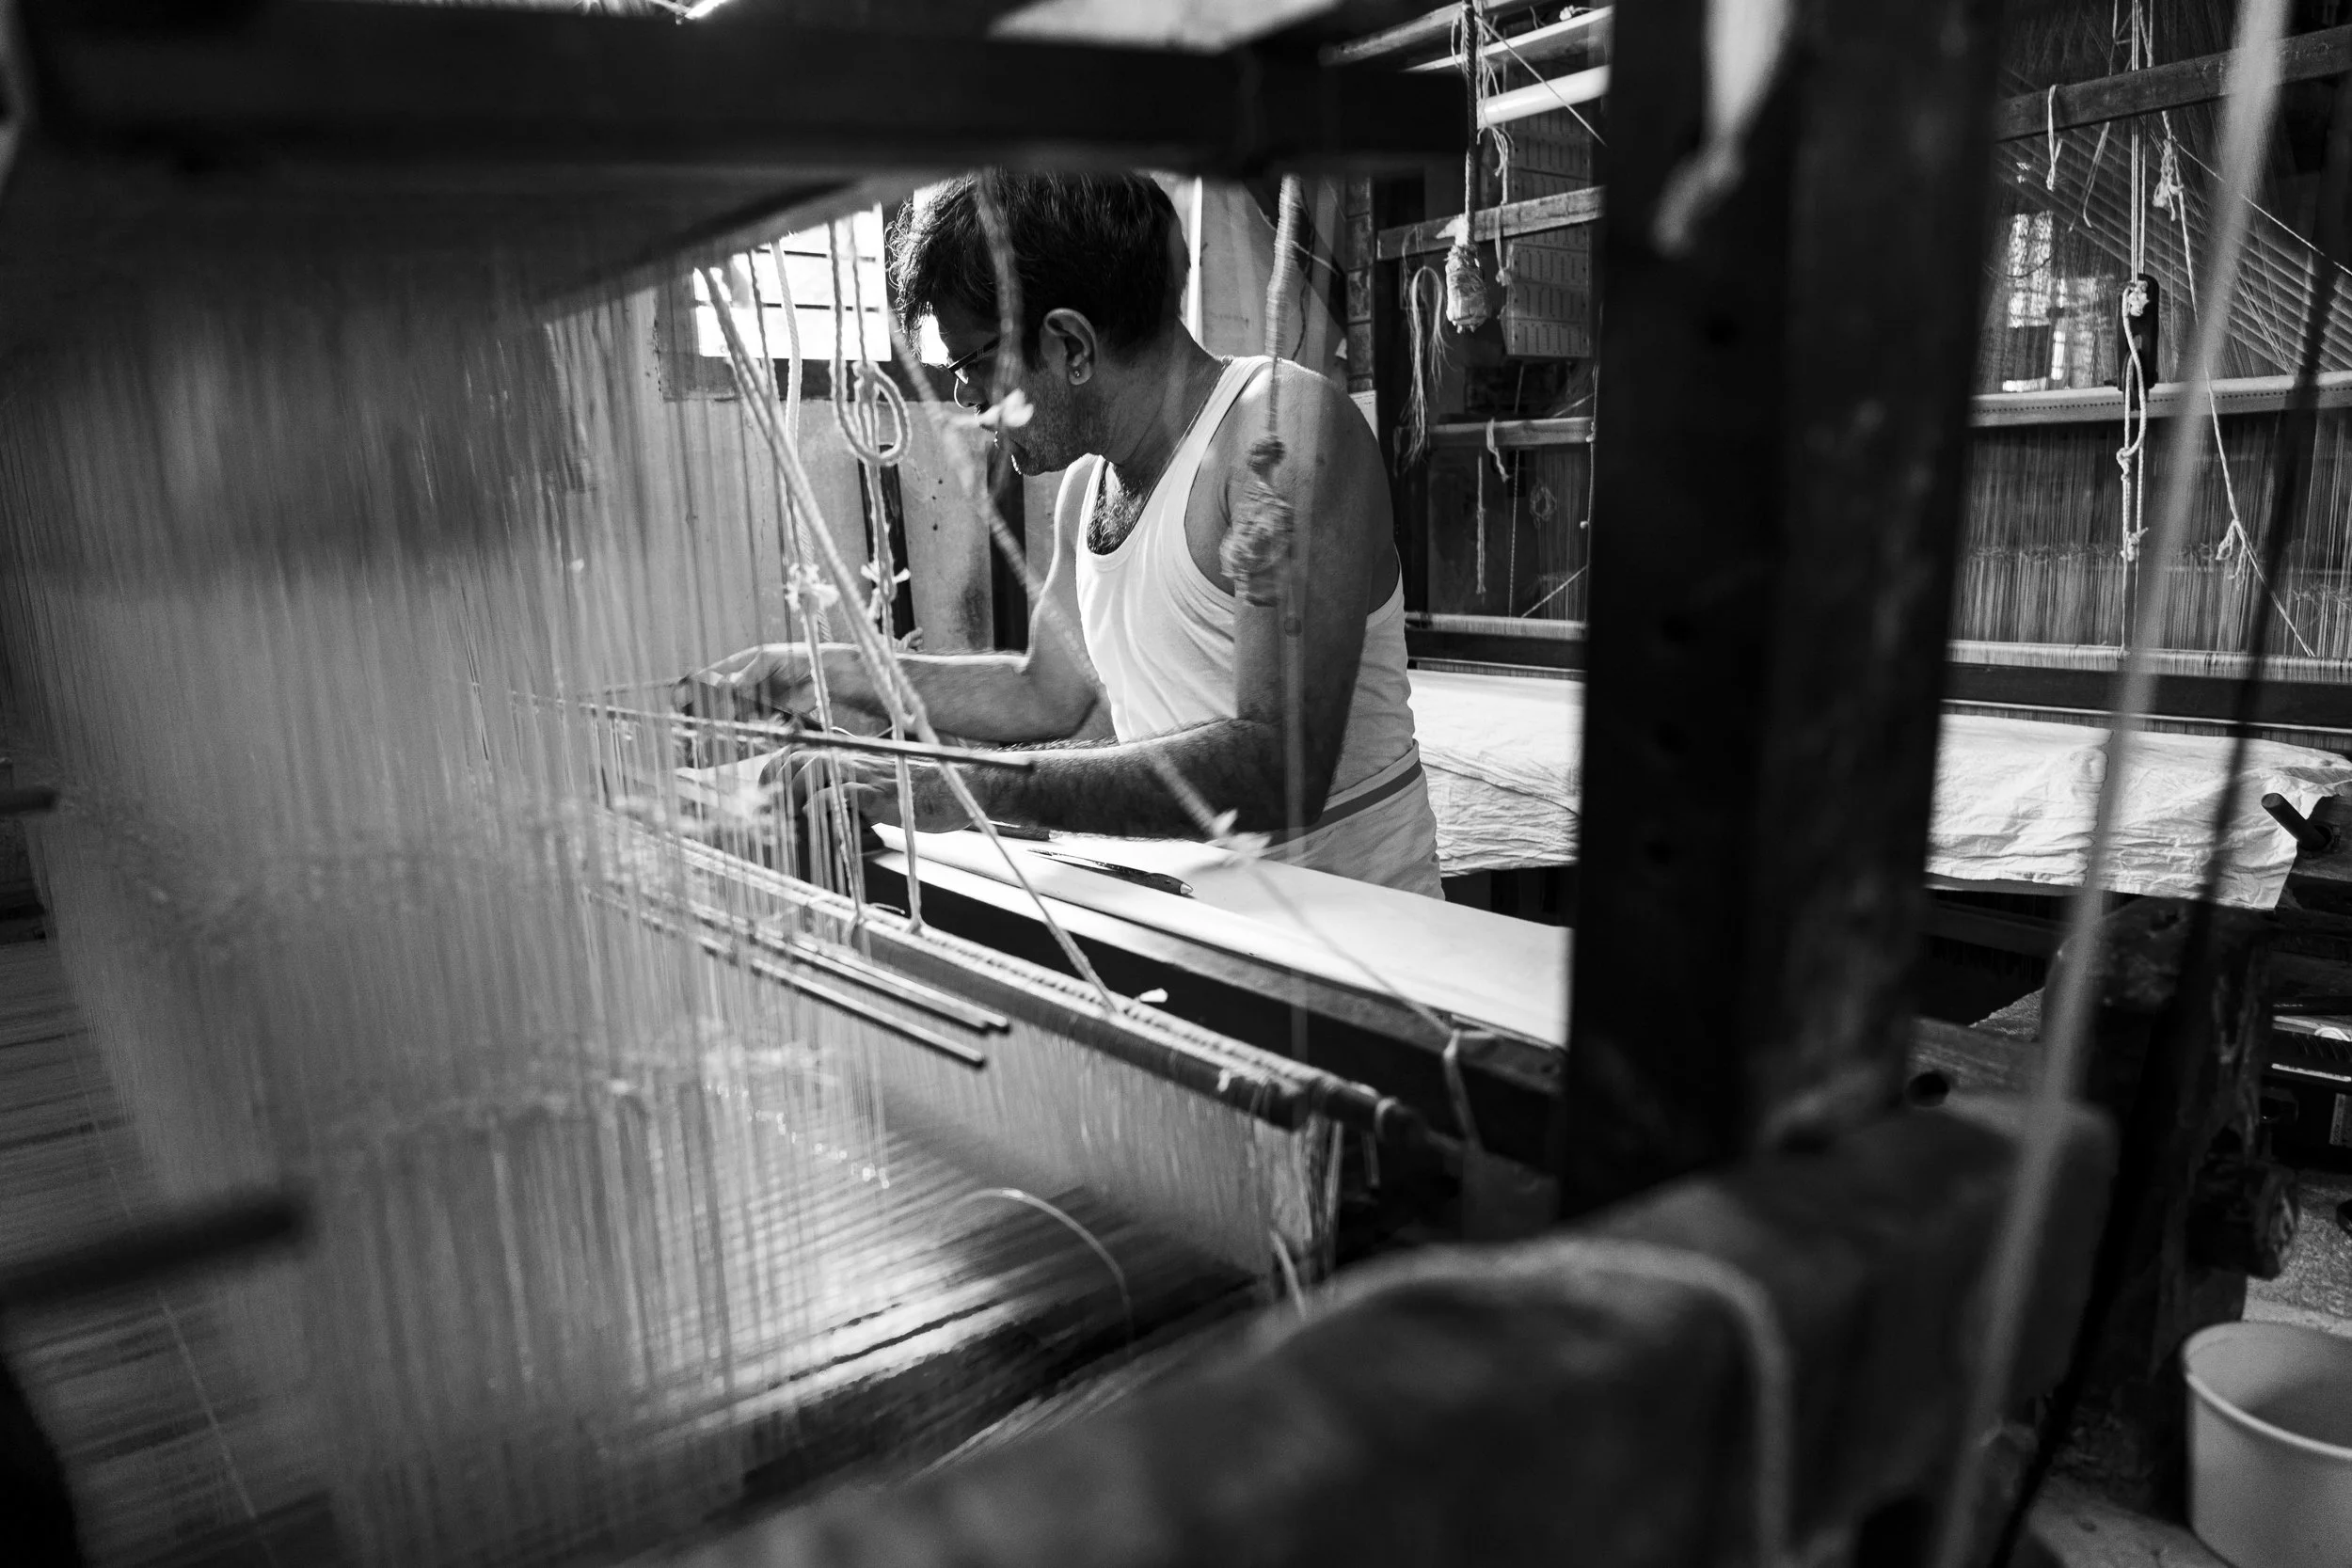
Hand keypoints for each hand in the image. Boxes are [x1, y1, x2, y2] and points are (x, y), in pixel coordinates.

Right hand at [674, 644, 815, 725]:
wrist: (823, 676)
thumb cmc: (796, 658)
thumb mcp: (768, 659)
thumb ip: (749, 672)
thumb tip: (727, 685)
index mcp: (738, 667)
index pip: (710, 677)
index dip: (693, 687)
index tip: (679, 697)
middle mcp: (742, 686)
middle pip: (715, 700)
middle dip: (702, 710)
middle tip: (688, 721)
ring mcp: (752, 703)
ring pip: (729, 716)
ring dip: (720, 724)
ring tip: (708, 733)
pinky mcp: (766, 718)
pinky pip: (749, 727)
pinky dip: (741, 732)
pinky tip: (733, 738)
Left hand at [762, 750, 977, 834]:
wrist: (962, 788)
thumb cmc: (920, 789)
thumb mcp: (877, 778)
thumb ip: (848, 782)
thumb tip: (814, 800)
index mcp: (850, 752)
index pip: (796, 749)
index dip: (771, 769)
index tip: (762, 793)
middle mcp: (854, 757)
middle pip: (796, 757)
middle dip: (774, 783)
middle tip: (768, 812)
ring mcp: (867, 774)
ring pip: (813, 769)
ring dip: (794, 793)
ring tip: (789, 816)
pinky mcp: (883, 795)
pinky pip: (844, 793)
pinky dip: (822, 804)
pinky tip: (815, 816)